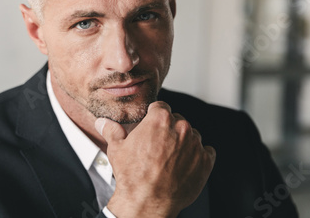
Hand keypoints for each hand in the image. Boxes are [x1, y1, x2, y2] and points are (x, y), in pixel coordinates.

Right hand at [95, 101, 215, 217]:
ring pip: (192, 135)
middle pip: (177, 120)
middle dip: (169, 130)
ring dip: (184, 143)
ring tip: (170, 158)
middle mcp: (181, 127)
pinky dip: (198, 156)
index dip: (154, 116)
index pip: (161, 107)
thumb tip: (103, 122)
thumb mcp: (116, 148)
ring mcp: (195, 144)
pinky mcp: (206, 161)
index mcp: (160, 119)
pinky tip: (184, 165)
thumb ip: (111, 130)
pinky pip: (206, 152)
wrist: (147, 201)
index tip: (151, 127)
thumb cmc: (132, 175)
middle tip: (158, 146)